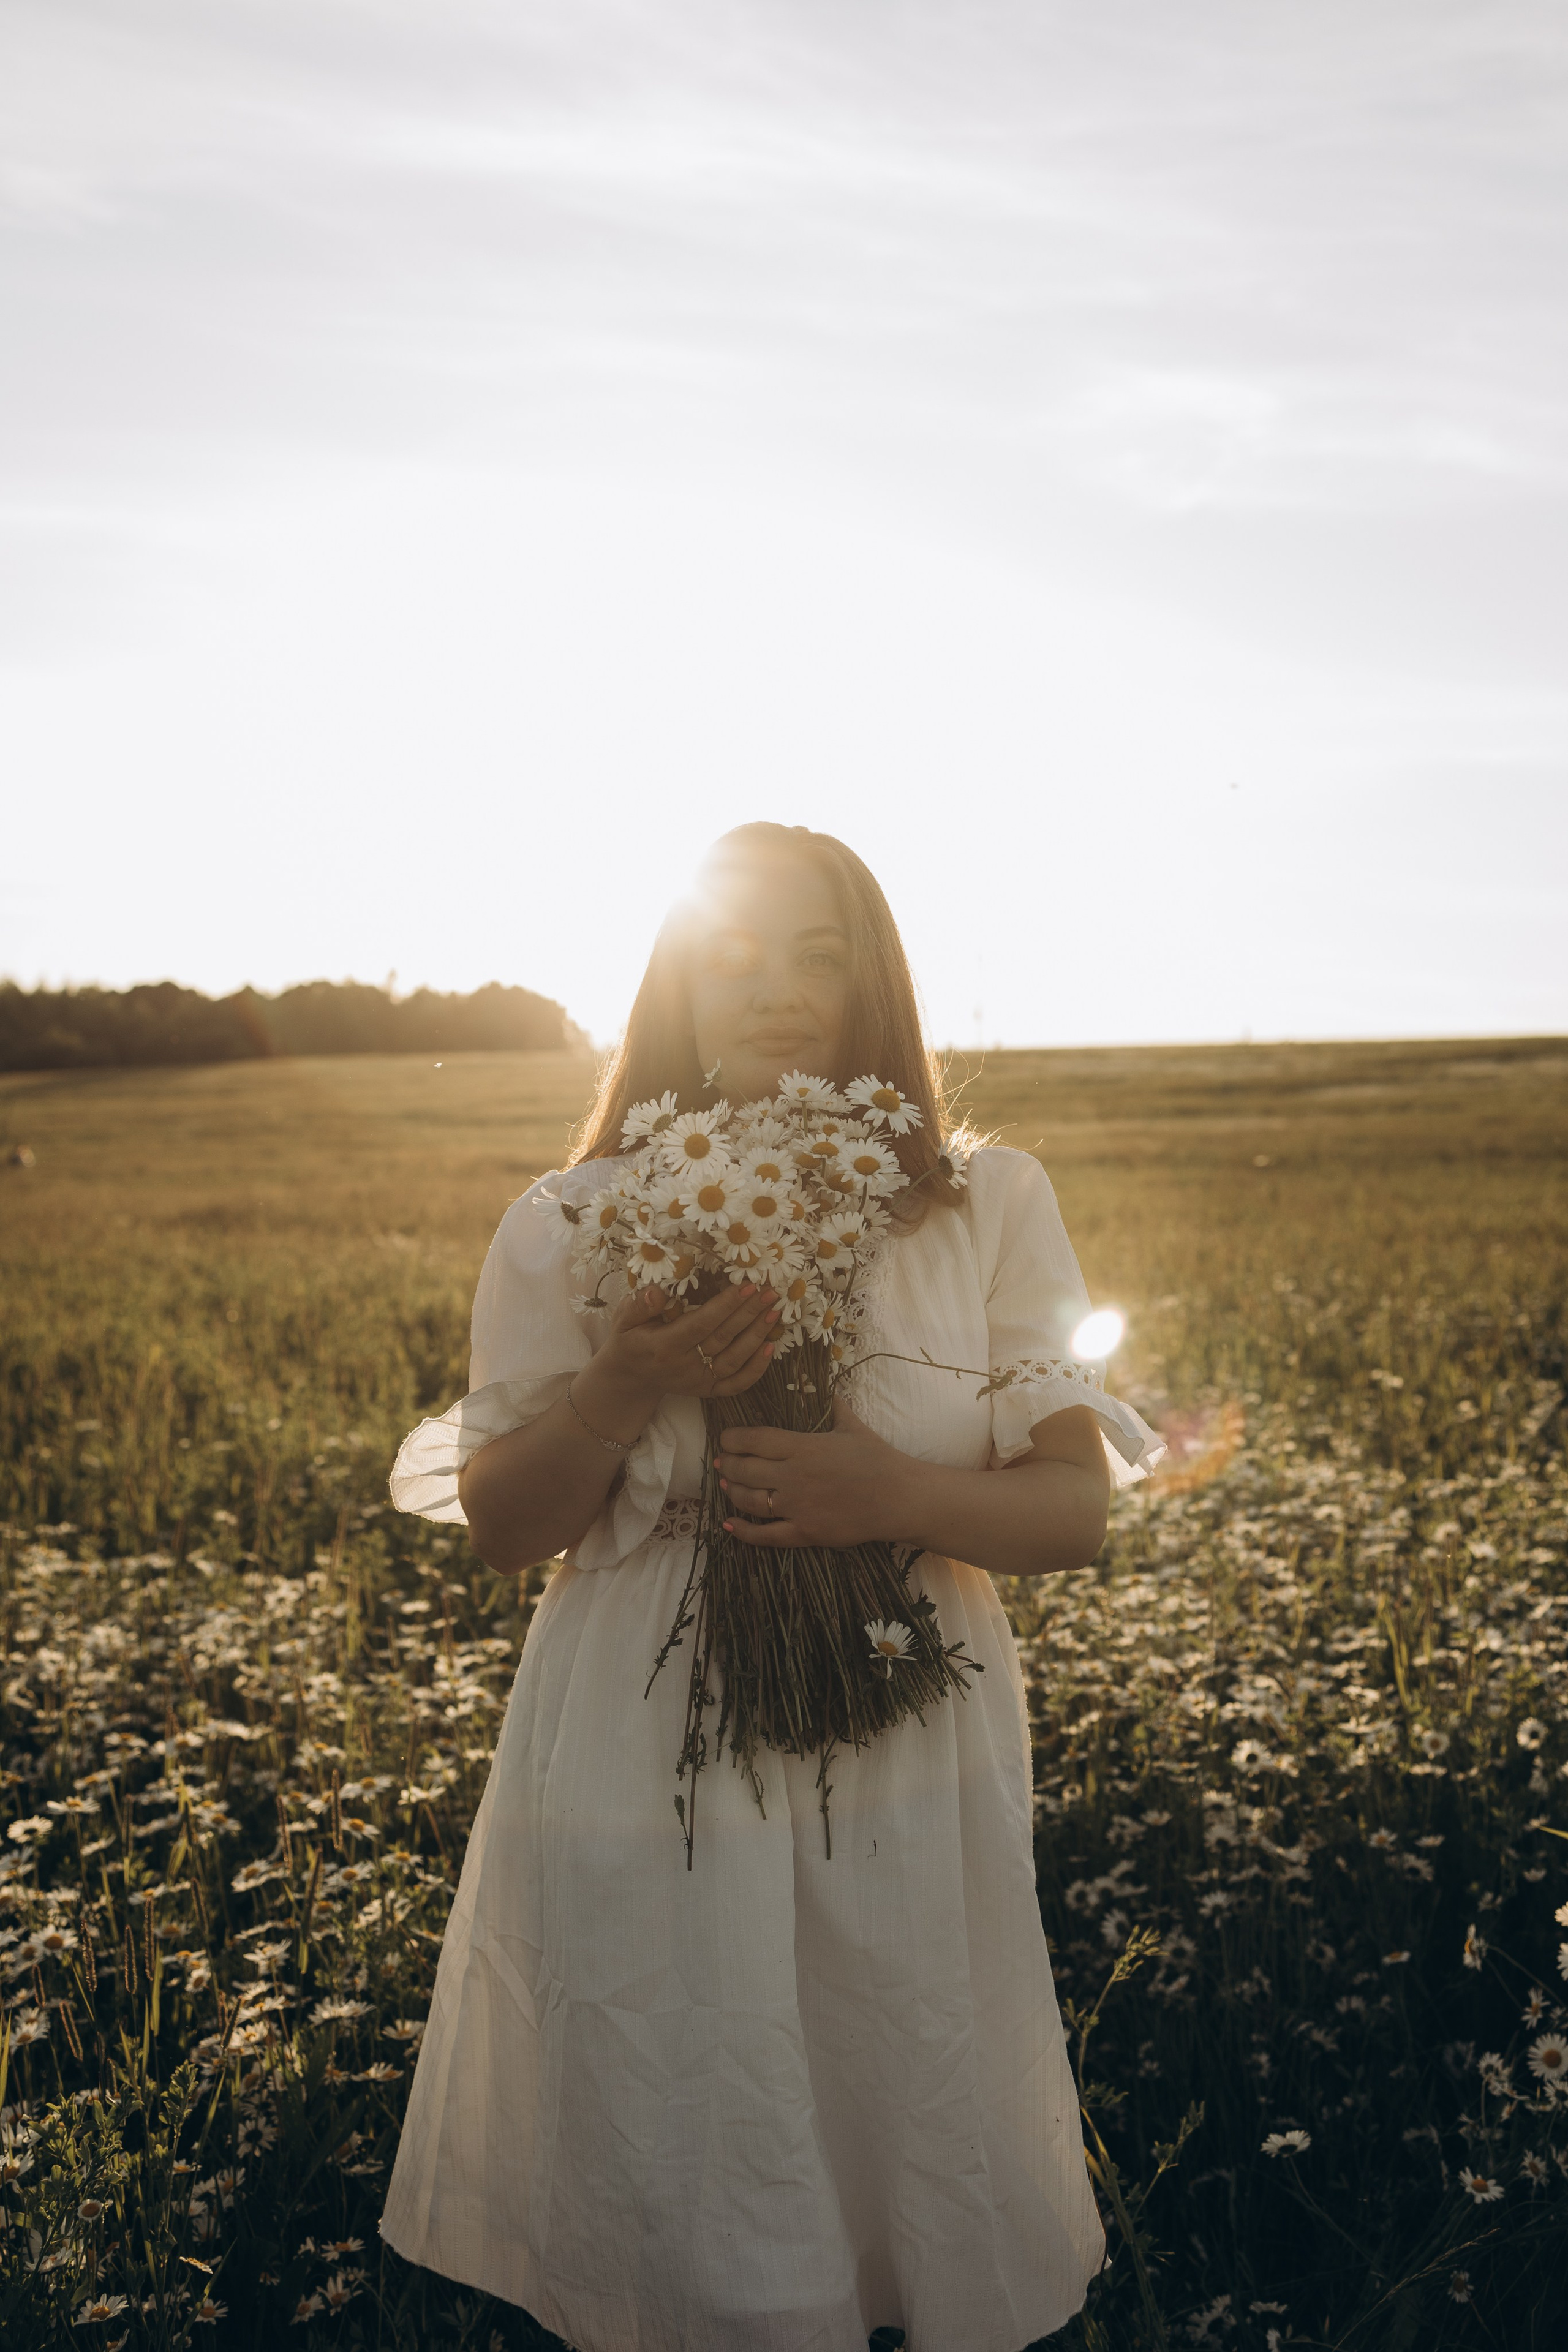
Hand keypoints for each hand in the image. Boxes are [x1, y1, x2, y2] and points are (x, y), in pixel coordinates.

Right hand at [580, 1281, 779, 1431]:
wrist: (630, 1377)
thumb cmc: (629, 1340)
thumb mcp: (623, 1320)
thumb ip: (639, 1305)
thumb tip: (658, 1292)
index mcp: (664, 1347)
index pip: (701, 1324)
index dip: (726, 1305)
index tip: (747, 1285)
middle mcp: (684, 1367)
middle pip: (724, 1338)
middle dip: (749, 1314)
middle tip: (770, 1292)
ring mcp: (698, 1381)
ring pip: (735, 1360)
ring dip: (757, 1335)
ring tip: (774, 1311)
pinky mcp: (707, 1391)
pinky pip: (737, 1384)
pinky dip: (756, 1369)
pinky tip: (770, 1347)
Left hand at [715, 1394, 910, 1547]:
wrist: (899, 1498)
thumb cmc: (878, 1459)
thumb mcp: (854, 1427)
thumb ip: (837, 1408)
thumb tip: (832, 1390)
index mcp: (803, 1447)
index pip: (754, 1440)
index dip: (733, 1439)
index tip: (726, 1438)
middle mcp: (794, 1476)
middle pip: (745, 1470)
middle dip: (728, 1465)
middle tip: (722, 1461)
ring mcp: (797, 1507)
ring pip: (749, 1501)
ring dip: (731, 1492)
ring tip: (725, 1485)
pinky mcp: (805, 1532)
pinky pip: (765, 1535)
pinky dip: (743, 1531)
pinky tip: (728, 1524)